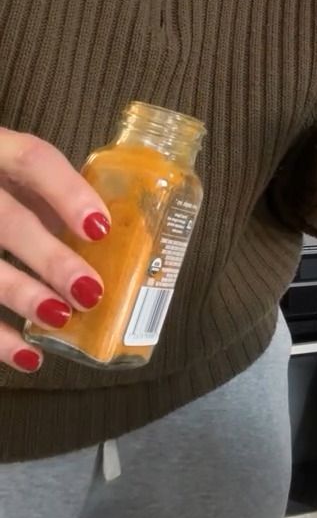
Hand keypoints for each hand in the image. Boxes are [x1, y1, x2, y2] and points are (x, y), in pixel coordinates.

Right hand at [0, 128, 109, 373]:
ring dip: (21, 295)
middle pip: (7, 220)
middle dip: (49, 258)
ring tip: (59, 318)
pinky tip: (28, 357)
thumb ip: (46, 194)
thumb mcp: (10, 169)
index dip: (67, 193)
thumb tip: (105, 237)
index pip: (31, 160)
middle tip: (90, 290)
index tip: (101, 228)